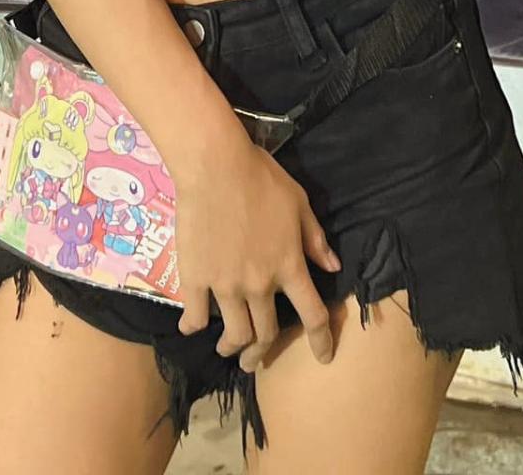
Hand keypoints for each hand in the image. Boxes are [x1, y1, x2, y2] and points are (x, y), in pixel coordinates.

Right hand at [175, 135, 339, 372]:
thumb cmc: (260, 177)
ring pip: (234, 334)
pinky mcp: (195, 278)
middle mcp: (260, 284)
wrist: (214, 164)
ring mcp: (226, 285)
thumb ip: (314, 238)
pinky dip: (193, 326)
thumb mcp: (298, 203)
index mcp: (289, 267)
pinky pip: (195, 316)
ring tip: (228, 349)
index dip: (322, 341)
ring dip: (233, 347)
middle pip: (267, 334)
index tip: (324, 357)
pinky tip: (190, 327)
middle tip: (255, 358)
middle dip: (263, 352)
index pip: (313, 316)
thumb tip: (333, 267)